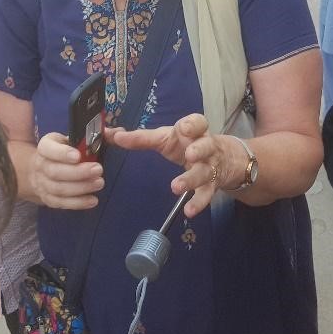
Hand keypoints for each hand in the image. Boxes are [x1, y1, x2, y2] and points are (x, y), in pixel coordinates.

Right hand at [31, 132, 105, 209]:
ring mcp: (42, 184)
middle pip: (55, 172)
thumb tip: (115, 133)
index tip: (78, 156)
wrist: (41, 170)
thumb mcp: (71, 139)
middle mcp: (41, 165)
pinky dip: (78, 203)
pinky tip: (93, 200)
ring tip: (99, 183)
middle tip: (98, 170)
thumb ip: (91, 136)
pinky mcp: (48, 199)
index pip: (48, 149)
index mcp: (45, 146)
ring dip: (81, 188)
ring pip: (59, 189)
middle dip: (78, 172)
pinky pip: (62, 203)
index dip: (62, 153)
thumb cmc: (64, 151)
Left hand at [108, 114, 246, 216]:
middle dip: (199, 149)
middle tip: (189, 154)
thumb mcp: (164, 138)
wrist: (220, 159)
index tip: (183, 127)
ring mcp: (210, 167)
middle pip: (206, 146)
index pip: (198, 122)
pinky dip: (198, 203)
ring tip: (176, 187)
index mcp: (193, 131)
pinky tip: (189, 211)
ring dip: (192, 179)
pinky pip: (207, 194)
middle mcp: (205, 147)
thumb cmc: (185, 144)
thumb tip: (111, 134)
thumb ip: (140, 137)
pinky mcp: (211, 185)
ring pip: (204, 172)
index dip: (192, 124)